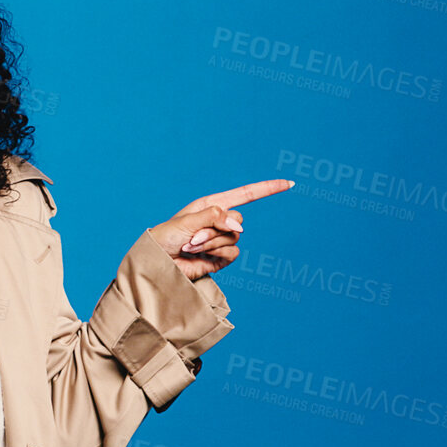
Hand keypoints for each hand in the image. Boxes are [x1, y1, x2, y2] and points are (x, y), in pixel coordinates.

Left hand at [148, 179, 294, 279]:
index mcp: (212, 205)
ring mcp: (221, 240)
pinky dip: (216, 254)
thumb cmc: (165, 238)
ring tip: (191, 247)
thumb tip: (239, 226)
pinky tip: (200, 256)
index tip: (289, 183)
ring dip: (211, 243)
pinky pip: (232, 253)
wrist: (157, 263)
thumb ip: (215, 218)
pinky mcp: (221, 258)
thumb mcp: (188, 220)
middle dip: (215, 229)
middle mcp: (219, 221)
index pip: (246, 195)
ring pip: (234, 238)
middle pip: (238, 220)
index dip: (268, 188)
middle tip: (193, 237)